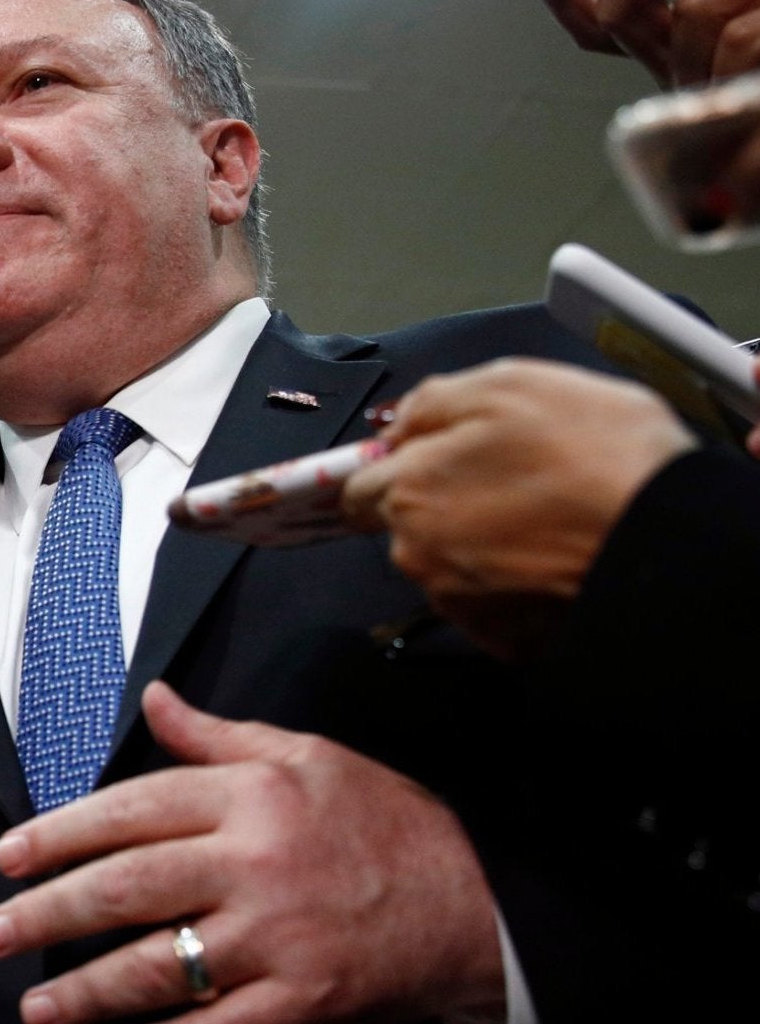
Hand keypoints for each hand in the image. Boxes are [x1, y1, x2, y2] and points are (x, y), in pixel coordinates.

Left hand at [0, 684, 502, 1023]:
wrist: (479, 903)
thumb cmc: (382, 823)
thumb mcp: (304, 757)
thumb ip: (216, 737)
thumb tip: (151, 698)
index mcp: (249, 796)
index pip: (129, 811)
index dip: (59, 836)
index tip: (7, 859)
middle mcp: (254, 864)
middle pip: (125, 889)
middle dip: (48, 915)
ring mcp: (278, 939)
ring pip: (159, 967)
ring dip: (87, 991)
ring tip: (37, 1008)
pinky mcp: (304, 1003)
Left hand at [341, 360, 695, 658]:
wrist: (665, 534)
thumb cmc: (593, 450)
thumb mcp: (509, 386)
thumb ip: (434, 402)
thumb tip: (397, 426)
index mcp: (408, 491)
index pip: (358, 488)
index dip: (394, 469)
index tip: (431, 460)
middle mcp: (417, 554)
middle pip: (406, 526)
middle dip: (442, 502)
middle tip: (512, 478)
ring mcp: (458, 602)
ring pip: (449, 564)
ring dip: (481, 542)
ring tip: (546, 515)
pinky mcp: (501, 638)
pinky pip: (491, 603)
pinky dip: (513, 582)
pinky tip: (554, 555)